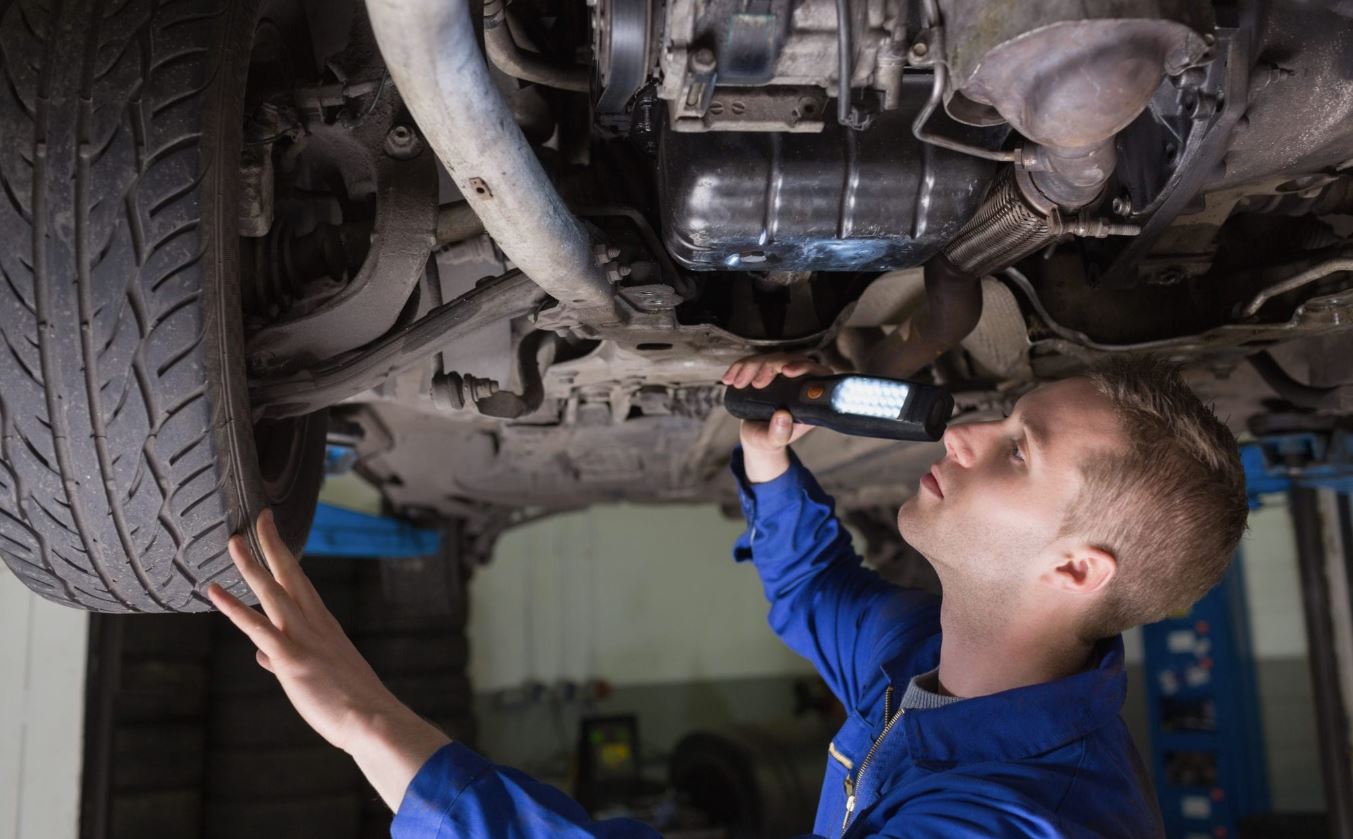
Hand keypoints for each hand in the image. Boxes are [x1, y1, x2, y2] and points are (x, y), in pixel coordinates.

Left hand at [208, 510, 448, 809]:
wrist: (373, 721)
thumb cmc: (351, 702)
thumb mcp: (322, 674)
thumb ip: (286, 660)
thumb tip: (261, 656)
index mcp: (323, 625)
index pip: (300, 581)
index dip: (283, 556)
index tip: (272, 531)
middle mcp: (314, 623)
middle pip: (290, 575)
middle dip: (272, 544)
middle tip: (258, 518)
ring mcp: (303, 639)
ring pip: (273, 592)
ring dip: (251, 565)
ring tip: (232, 541)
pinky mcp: (292, 659)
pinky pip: (258, 628)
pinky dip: (234, 608)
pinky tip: (214, 592)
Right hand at [721, 353, 831, 481]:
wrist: (755, 434)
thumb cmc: (768, 439)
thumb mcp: (773, 441)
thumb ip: (780, 434)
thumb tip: (783, 416)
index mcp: (810, 397)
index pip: (815, 373)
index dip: (803, 367)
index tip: (786, 371)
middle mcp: (799, 382)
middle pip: (789, 361)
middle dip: (769, 367)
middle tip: (755, 384)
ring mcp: (782, 374)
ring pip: (770, 358)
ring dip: (751, 366)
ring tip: (737, 384)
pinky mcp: (766, 370)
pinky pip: (754, 361)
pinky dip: (739, 367)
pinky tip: (729, 378)